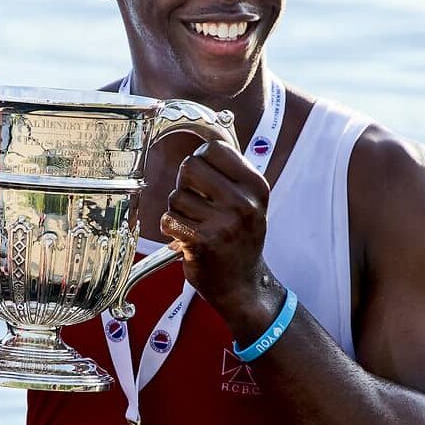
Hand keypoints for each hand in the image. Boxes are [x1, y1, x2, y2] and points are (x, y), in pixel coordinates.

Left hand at [159, 140, 275, 326]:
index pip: (214, 149)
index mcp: (256, 187)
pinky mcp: (202, 242)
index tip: (204, 179)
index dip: (201, 160)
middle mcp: (243, 203)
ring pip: (175, 196)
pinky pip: (168, 219)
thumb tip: (206, 139)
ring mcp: (223, 224)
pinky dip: (171, 228)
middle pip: (189, 166)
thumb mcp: (249, 202)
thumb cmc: (240, 240)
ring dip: (179, 211)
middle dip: (185, 184)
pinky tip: (187, 238)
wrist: (243, 285)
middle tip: (196, 204)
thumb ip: (230, 172)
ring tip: (196, 225)